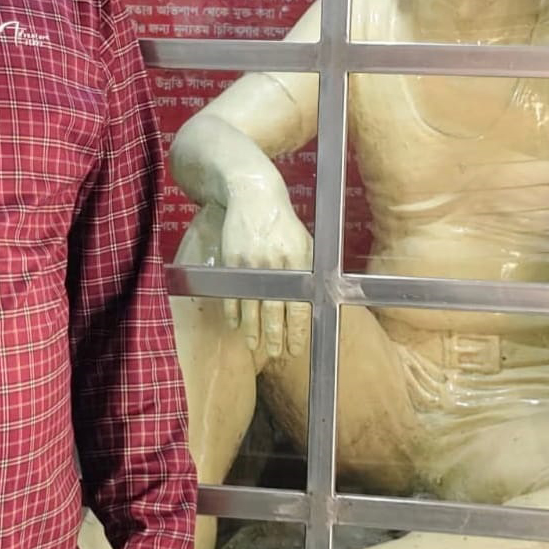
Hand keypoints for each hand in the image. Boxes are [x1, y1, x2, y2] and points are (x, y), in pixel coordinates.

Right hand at [219, 179, 311, 359]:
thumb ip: (309, 271)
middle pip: (274, 309)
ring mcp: (251, 261)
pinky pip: (233, 292)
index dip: (296, 330)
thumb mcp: (304, 242)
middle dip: (275, 336)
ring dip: (253, 329)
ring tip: (254, 345)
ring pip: (251, 304)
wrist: (254, 195)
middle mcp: (275, 263)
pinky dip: (233, 311)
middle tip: (276, 353)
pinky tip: (236, 325)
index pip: (298, 304)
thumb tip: (317, 303)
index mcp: (298, 260)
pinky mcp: (232, 258)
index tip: (295, 348)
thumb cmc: (283, 223)